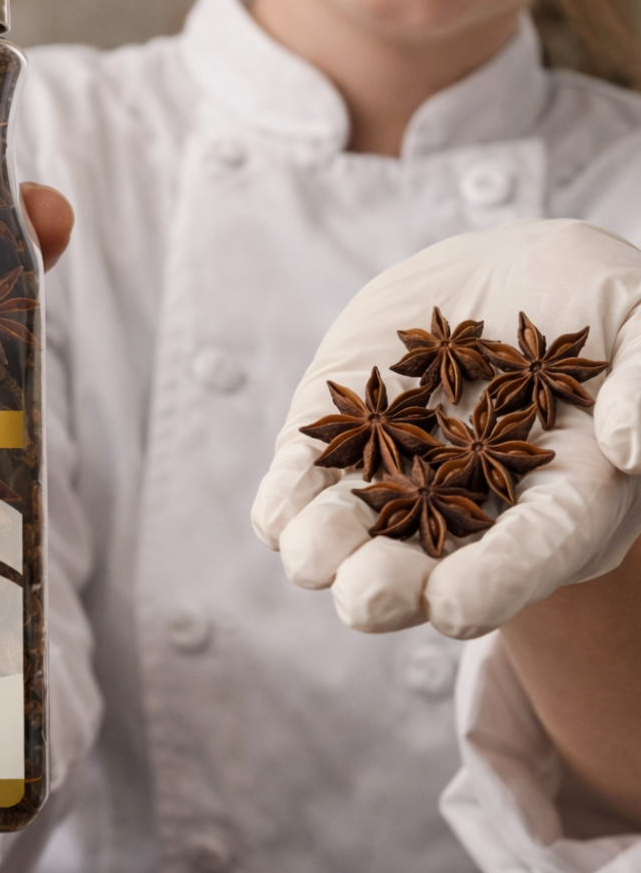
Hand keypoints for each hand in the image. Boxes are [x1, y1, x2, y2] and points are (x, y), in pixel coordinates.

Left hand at [252, 219, 640, 638]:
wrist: (514, 275)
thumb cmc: (599, 305)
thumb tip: (625, 445)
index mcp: (558, 498)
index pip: (529, 554)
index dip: (493, 582)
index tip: (453, 607)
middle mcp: (472, 502)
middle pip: (427, 567)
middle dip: (390, 585)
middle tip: (365, 593)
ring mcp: (399, 473)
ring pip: (352, 537)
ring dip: (325, 550)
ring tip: (311, 553)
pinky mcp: (343, 434)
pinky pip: (301, 485)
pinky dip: (285, 502)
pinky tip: (276, 514)